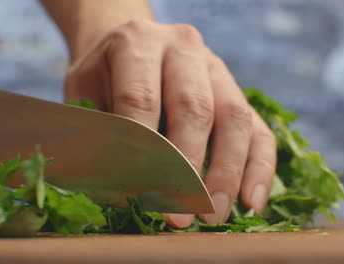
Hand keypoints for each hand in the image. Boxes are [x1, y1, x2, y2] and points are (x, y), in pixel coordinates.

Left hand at [65, 20, 275, 227]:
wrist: (131, 47)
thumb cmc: (104, 78)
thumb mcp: (83, 95)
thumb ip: (95, 135)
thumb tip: (117, 193)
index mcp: (138, 42)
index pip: (141, 100)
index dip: (141, 151)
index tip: (140, 197)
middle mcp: (184, 48)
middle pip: (194, 109)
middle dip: (187, 169)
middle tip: (179, 216)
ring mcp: (217, 68)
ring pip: (234, 120)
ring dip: (226, 174)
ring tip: (213, 216)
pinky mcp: (239, 92)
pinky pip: (260, 130)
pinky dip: (259, 169)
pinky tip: (251, 203)